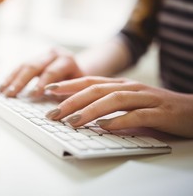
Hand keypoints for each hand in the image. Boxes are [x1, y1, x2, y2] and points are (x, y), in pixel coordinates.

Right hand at [0, 47, 83, 97]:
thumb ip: (66, 95)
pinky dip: (10, 78)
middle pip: (34, 66)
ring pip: (23, 65)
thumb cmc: (79, 84)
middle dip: (21, 82)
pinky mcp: (34, 59)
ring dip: (11, 80)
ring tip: (2, 92)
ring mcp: (42, 55)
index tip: (32, 95)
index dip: (41, 83)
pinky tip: (2, 87)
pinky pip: (19, 67)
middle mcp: (53, 54)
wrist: (78, 70)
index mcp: (67, 60)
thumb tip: (54, 110)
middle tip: (12, 94)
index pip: (52, 71)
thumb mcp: (77, 89)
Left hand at [45, 76, 192, 137]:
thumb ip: (107, 105)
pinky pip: (137, 115)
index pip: (89, 81)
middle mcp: (130, 87)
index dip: (68, 85)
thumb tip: (80, 113)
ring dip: (90, 110)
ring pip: (113, 99)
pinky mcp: (160, 111)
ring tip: (73, 121)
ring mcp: (145, 97)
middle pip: (96, 89)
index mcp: (120, 84)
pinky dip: (119, 120)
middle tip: (53, 113)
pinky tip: (105, 127)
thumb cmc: (156, 107)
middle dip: (71, 100)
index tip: (47, 90)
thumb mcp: (128, 103)